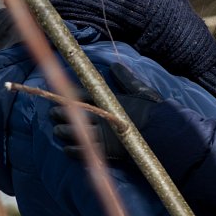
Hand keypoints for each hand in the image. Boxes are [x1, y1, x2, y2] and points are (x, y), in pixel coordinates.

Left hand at [50, 64, 164, 161]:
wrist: (161, 133)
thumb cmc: (152, 111)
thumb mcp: (140, 90)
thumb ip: (126, 79)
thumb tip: (115, 65)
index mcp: (106, 99)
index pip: (80, 93)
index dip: (66, 93)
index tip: (55, 92)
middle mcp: (100, 115)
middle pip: (72, 111)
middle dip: (59, 112)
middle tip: (53, 113)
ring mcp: (100, 133)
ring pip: (73, 131)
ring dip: (62, 131)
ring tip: (57, 130)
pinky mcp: (103, 150)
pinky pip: (81, 150)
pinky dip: (72, 149)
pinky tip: (67, 148)